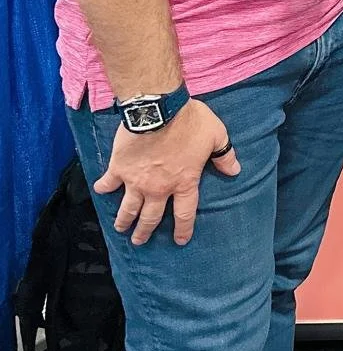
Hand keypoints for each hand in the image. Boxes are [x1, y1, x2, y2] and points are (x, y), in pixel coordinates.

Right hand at [94, 98, 238, 245]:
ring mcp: (136, 181)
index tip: (180, 241)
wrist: (158, 109)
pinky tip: (99, 191)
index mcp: (184, 182)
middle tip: (139, 241)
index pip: (185, 213)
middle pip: (151, 217)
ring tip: (120, 228)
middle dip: (145, 231)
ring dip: (123, 220)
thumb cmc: (190, 122)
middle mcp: (159, 188)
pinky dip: (103, 188)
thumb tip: (235, 171)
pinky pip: (108, 183)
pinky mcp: (119, 169)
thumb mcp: (216, 136)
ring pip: (128, 208)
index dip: (183, 228)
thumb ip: (224, 156)